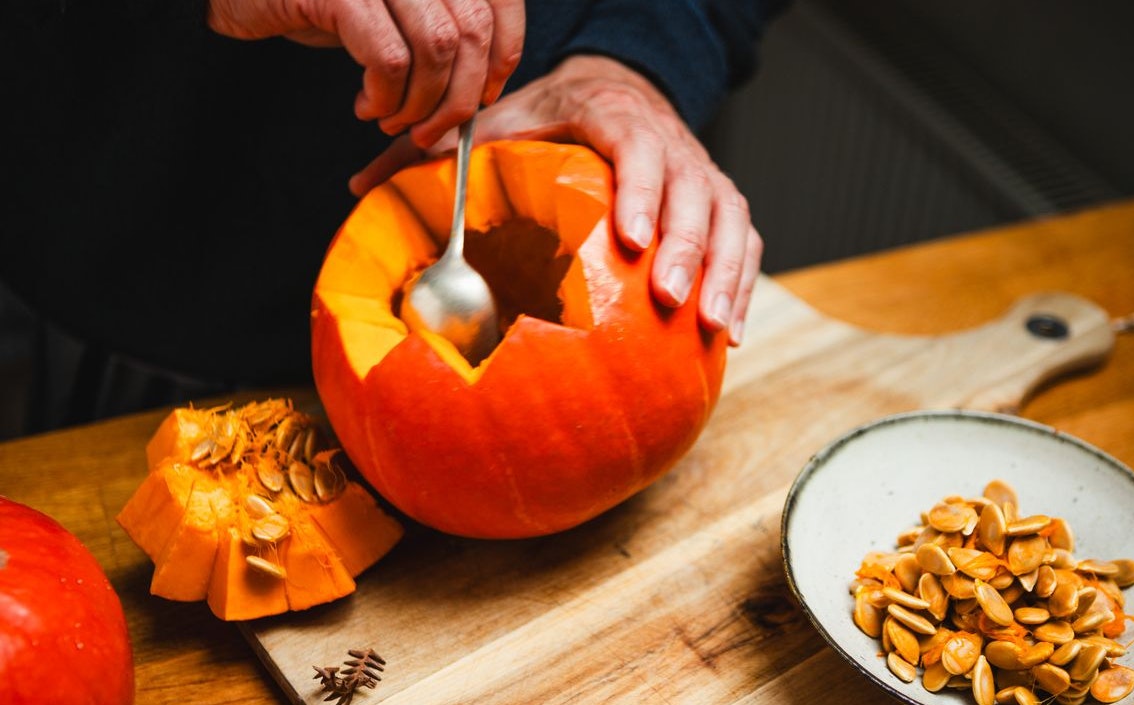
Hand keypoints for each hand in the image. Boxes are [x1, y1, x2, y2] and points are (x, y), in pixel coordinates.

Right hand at [206, 0, 523, 143]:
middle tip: (433, 129)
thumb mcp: (393, 12)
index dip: (505, 52)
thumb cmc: (321, 4)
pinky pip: (389, 59)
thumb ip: (440, 30)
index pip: (499, 0)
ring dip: (421, 102)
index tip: (485, 93)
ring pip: (436, 48)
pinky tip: (367, 105)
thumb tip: (485, 85)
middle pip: (472, 29)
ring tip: (393, 119)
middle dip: (460, 94)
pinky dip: (386, 97)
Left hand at [351, 55, 761, 345]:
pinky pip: (746, 245)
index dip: (645, 190)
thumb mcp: (500, 124)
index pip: (640, 146)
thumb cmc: (553, 120)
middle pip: (695, 191)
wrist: (618, 96)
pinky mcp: (721, 207)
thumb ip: (439, 154)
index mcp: (615, 117)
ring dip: (724, 274)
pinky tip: (728, 336)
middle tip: (669, 299)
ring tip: (712, 327)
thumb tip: (360, 187)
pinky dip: (743, 287)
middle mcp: (672, 143)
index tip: (633, 238)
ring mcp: (703, 175)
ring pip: (730, 221)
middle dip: (688, 247)